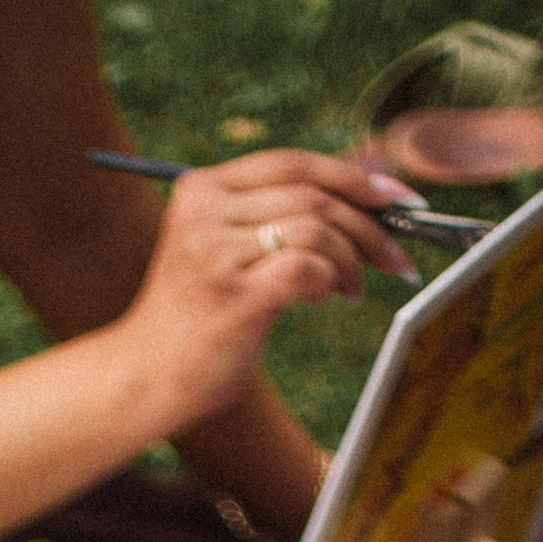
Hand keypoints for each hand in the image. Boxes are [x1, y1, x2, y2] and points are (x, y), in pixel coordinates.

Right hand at [117, 152, 416, 437]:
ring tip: (352, 290)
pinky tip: (325, 299)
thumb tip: (362, 193)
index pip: (291, 163)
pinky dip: (329, 282)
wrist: (145, 378)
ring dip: (351, 260)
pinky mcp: (232, 296)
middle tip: (397, 255)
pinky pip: (306, 269)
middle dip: (368, 224)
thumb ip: (275, 217)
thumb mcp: (225, 251)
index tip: (396, 197)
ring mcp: (214, 253)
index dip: (352, 175)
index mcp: (201, 188)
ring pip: (314, 229)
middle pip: (311, 194)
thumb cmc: (197, 319)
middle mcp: (204, 212)